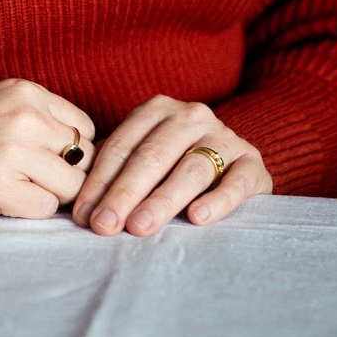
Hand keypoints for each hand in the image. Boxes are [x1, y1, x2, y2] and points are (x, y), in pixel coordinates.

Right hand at [0, 78, 97, 218]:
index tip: (53, 162)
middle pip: (85, 158)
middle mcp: (26, 117)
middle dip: (68, 176)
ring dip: (50, 195)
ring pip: (70, 186)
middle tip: (37, 183)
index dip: (74, 151)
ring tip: (17, 190)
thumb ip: (38, 119)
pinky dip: (30, 211)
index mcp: (27, 93)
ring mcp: (13, 152)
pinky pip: (44, 209)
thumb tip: (82, 154)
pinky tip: (2, 199)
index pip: (85, 128)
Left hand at [72, 95, 272, 235]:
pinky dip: (217, 200)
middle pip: (152, 156)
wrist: (236, 161)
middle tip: (104, 226)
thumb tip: (82, 209)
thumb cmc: (176, 165)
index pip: (122, 147)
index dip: (99, 182)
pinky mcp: (253, 164)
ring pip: (190, 168)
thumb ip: (118, 172)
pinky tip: (197, 218)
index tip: (83, 216)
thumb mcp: (146, 158)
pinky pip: (236, 181)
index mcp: (158, 110)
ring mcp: (225, 138)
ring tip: (140, 226)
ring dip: (162, 199)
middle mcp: (192, 116)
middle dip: (124, 193)